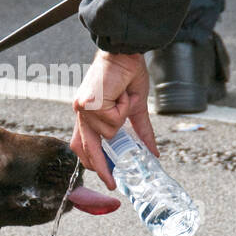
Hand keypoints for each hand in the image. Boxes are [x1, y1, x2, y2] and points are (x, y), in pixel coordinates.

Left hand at [71, 51, 157, 188]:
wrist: (125, 52)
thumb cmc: (127, 74)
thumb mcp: (135, 108)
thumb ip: (141, 132)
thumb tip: (153, 154)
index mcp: (89, 114)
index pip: (83, 144)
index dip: (92, 162)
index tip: (107, 178)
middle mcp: (82, 113)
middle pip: (86, 149)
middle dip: (100, 168)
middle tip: (111, 183)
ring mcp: (83, 109)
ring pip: (108, 133)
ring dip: (123, 117)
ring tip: (123, 97)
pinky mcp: (89, 104)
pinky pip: (113, 120)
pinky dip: (123, 108)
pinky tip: (120, 93)